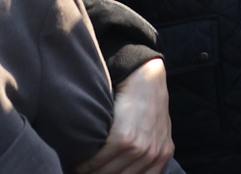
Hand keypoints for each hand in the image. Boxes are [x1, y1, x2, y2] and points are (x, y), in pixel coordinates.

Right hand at [76, 58, 172, 173]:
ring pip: (107, 173)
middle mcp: (154, 154)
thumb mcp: (155, 131)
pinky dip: (84, 165)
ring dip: (88, 173)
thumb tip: (123, 170)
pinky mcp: (124, 138)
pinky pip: (98, 161)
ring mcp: (141, 147)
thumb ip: (145, 153)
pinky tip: (77, 163)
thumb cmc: (145, 104)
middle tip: (85, 173)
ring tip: (78, 170)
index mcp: (163, 155)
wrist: (145, 77)